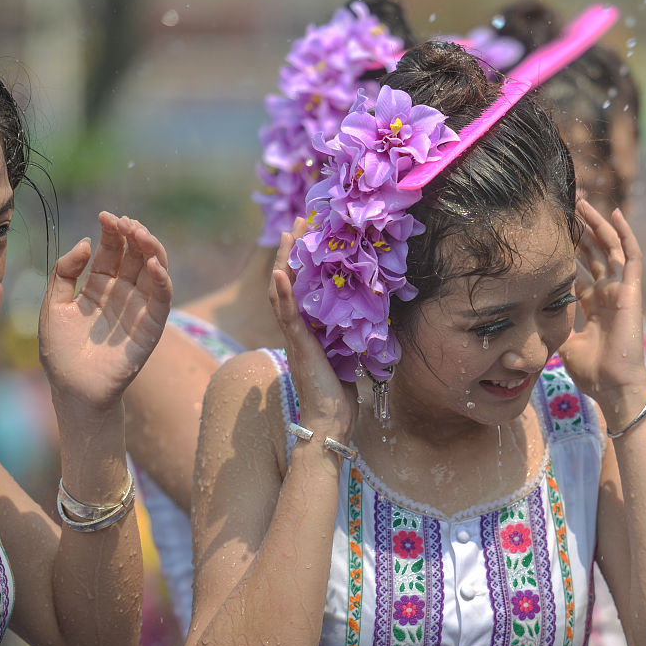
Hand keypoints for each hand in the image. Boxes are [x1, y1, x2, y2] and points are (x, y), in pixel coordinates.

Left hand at [38, 212, 171, 412]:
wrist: (72, 389)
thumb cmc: (60, 351)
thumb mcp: (53, 305)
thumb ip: (64, 272)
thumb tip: (85, 242)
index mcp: (99, 286)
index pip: (112, 251)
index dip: (111, 232)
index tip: (106, 216)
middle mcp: (123, 293)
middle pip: (136, 256)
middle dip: (134, 236)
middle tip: (126, 223)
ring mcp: (139, 309)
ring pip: (155, 272)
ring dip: (152, 251)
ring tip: (141, 235)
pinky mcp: (152, 327)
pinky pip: (162, 300)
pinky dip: (162, 281)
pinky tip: (154, 265)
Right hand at [268, 219, 356, 437]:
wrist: (330, 424)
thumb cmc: (339, 398)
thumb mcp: (348, 358)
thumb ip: (349, 338)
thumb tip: (366, 322)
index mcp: (308, 332)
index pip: (302, 290)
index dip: (304, 263)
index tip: (312, 236)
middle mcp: (297, 331)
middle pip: (289, 282)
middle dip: (294, 251)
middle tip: (300, 221)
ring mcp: (295, 338)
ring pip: (283, 292)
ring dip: (285, 261)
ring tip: (288, 234)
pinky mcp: (299, 346)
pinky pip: (287, 316)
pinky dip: (282, 293)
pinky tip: (279, 272)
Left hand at [558, 199, 645, 408]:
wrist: (612, 385)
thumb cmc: (590, 371)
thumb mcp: (562, 342)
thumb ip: (550, 325)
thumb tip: (521, 319)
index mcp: (592, 305)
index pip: (579, 269)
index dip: (568, 251)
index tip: (552, 232)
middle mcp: (606, 293)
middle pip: (593, 253)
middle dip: (579, 230)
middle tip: (564, 207)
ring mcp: (620, 290)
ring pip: (609, 247)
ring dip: (596, 224)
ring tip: (582, 202)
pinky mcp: (631, 290)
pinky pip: (630, 255)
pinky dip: (624, 233)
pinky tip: (614, 213)